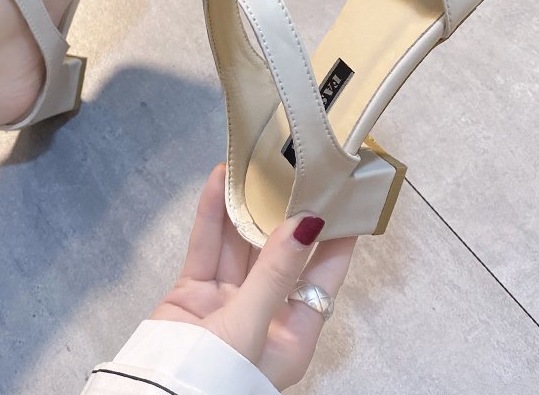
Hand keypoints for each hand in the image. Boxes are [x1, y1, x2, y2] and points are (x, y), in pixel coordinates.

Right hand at [151, 164, 355, 390]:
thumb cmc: (217, 377)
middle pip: (279, 255)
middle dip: (284, 214)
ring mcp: (227, 301)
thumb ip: (277, 272)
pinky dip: (211, 215)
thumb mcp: (253, 324)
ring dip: (245, 207)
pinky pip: (206, 247)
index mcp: (292, 334)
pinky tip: (218, 181)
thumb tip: (310, 223)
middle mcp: (264, 313)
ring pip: (240, 244)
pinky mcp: (194, 291)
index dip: (334, 240)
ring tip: (256, 166)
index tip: (344, 201)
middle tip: (295, 171)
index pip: (322, 279)